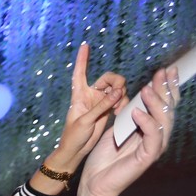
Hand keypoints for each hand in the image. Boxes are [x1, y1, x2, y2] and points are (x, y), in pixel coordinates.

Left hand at [53, 42, 126, 167]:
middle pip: (108, 78)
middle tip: (118, 94)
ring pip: (116, 88)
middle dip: (116, 82)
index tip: (85, 45)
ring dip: (121, 94)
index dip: (82, 59)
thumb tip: (118, 91)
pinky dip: (122, 102)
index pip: (80, 73)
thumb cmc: (74, 136)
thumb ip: (101, 106)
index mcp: (79, 95)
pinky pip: (120, 99)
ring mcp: (100, 101)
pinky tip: (119, 111)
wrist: (76, 150)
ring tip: (117, 109)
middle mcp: (90, 95)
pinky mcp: (107, 109)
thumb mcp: (85, 121)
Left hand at [79, 67, 176, 195]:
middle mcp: (156, 138)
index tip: (164, 70)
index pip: (163, 106)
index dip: (165, 88)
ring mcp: (154, 148)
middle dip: (166, 89)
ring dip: (155, 103)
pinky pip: (152, 136)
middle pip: (168, 110)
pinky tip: (136, 112)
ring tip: (146, 89)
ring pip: (163, 121)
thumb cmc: (103, 159)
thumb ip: (128, 114)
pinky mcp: (147, 158)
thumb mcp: (116, 130)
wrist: (94, 183)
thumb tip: (137, 95)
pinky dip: (146, 122)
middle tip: (163, 72)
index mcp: (150, 130)